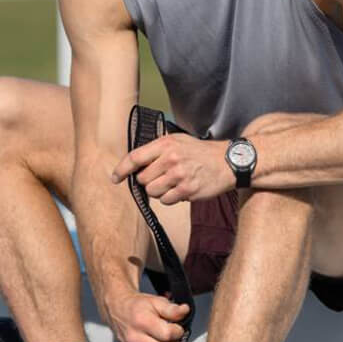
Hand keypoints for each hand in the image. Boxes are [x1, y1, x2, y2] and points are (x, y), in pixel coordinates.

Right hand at [103, 289, 191, 341]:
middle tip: (172, 335)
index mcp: (141, 322)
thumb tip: (185, 311)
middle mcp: (134, 339)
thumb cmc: (136, 307)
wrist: (118, 311)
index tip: (176, 327)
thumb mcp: (156, 301)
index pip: (169, 335)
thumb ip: (172, 309)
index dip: (178, 331)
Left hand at [112, 134, 233, 204]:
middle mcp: (171, 159)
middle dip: (148, 182)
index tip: (115, 178)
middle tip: (161, 177)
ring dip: (159, 191)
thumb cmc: (200, 152)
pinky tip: (181, 189)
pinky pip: (166, 201)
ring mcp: (179, 175)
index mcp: (166, 144)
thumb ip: (157, 150)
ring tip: (172, 183)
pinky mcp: (187, 190)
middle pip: (143, 179)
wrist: (227, 162)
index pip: (135, 157)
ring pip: (153, 192)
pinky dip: (170, 198)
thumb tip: (135, 166)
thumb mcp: (178, 141)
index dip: (122, 169)